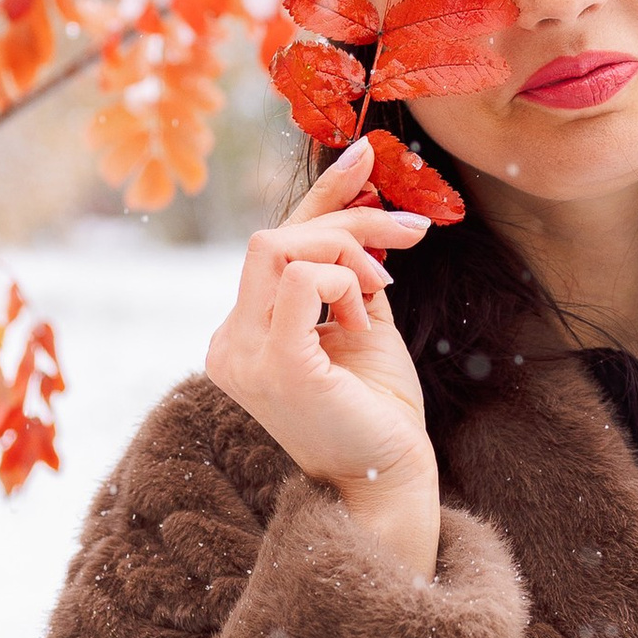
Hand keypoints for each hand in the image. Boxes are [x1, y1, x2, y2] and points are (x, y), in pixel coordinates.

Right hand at [202, 141, 440, 575]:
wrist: (391, 482)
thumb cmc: (379, 414)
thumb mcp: (362, 325)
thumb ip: (347, 274)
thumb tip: (360, 206)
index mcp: (242, 335)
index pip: (271, 246)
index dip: (319, 194)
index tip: (366, 156)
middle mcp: (228, 343)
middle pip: (273, 237)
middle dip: (346, 220)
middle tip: (409, 236)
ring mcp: (242, 355)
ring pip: (280, 247)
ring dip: (348, 250)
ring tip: (387, 288)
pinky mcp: (275, 365)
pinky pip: (301, 281)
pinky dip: (343, 281)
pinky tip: (368, 311)